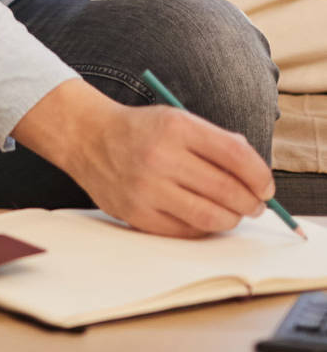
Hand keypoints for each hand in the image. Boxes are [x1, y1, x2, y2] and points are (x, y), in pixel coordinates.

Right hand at [14, 79, 273, 237]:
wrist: (86, 137)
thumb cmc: (140, 130)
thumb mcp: (176, 119)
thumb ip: (217, 142)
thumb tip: (256, 177)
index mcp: (175, 126)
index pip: (236, 156)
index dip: (260, 176)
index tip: (266, 186)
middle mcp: (159, 156)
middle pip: (228, 191)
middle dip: (251, 202)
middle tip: (254, 204)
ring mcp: (146, 188)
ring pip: (212, 217)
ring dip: (231, 218)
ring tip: (231, 212)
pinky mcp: (137, 213)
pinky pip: (186, 232)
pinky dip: (202, 227)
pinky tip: (202, 216)